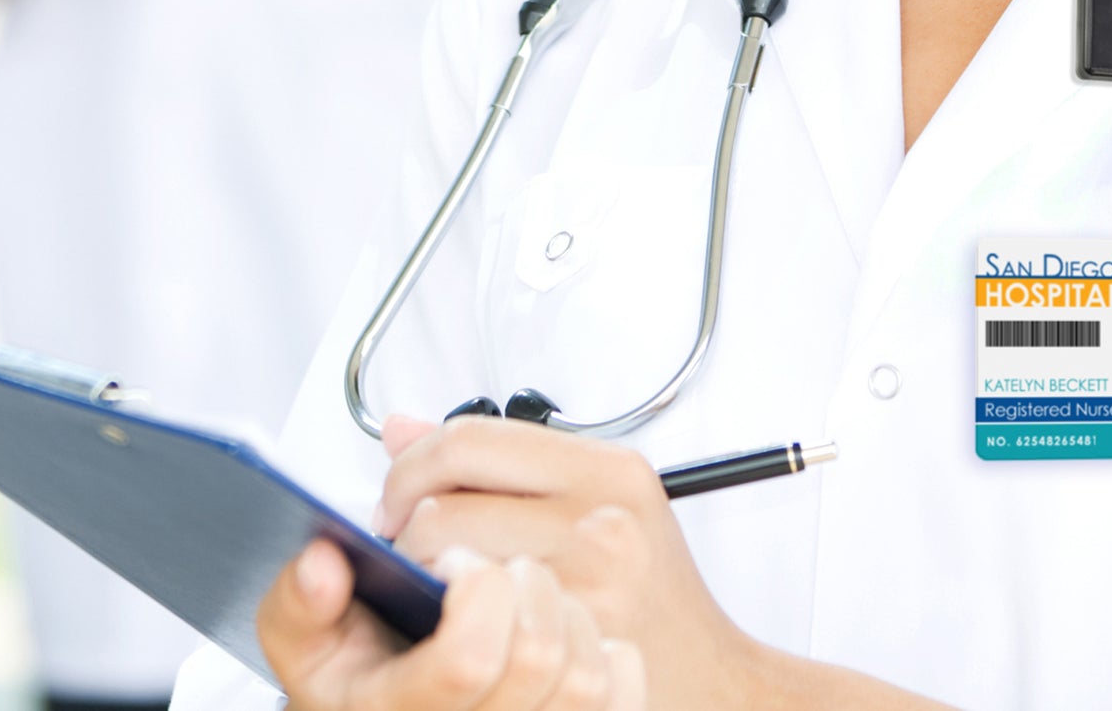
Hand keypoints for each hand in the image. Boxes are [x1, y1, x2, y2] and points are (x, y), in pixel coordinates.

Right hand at [258, 536, 645, 710]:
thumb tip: (324, 562)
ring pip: (585, 665)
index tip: (451, 558)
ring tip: (527, 592)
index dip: (469, 585)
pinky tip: (569, 632)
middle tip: (490, 565)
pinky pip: (622, 680)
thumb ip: (303, 604)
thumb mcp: (316, 653)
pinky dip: (606, 641)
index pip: (467, 657)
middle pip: (535, 651)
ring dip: (559, 603)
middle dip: (514, 576)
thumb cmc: (382, 688)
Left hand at [375, 418, 755, 709]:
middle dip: (403, 527)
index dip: (411, 466)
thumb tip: (400, 428)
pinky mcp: (564, 646)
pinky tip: (453, 625)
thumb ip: (499, 461)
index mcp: (607, 469)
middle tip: (405, 550)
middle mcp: (599, 519)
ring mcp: (583, 586)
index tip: (398, 496)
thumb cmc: (649, 592)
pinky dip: (440, 622)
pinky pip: (464, 621)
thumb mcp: (592, 501)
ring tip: (430, 587)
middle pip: (443, 502)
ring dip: (415, 577)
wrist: (713, 683)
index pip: (470, 439)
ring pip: (441, 561)